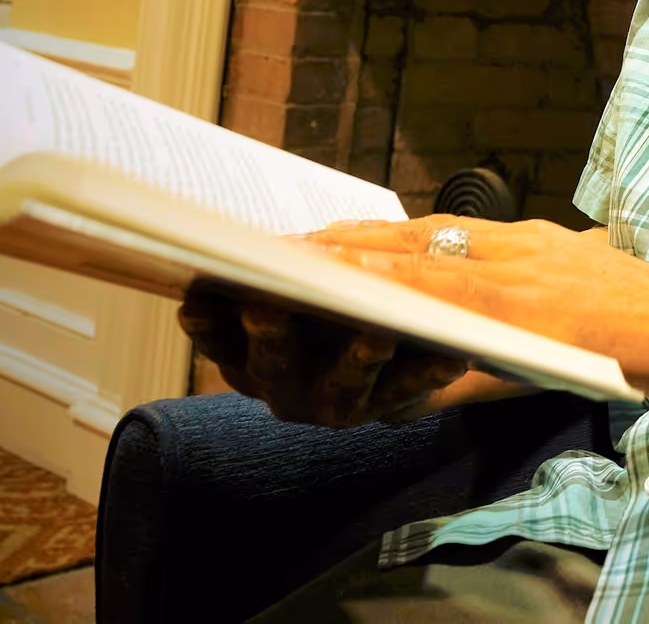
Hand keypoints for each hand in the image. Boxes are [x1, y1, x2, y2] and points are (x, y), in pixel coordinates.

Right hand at [177, 286, 468, 427]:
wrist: (398, 349)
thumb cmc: (336, 304)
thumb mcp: (311, 277)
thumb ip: (297, 262)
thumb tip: (280, 243)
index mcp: (256, 347)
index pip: (220, 335)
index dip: (207, 323)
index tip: (196, 299)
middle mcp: (287, 383)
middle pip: (273, 361)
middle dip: (269, 334)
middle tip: (266, 306)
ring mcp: (337, 400)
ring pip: (344, 381)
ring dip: (357, 356)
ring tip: (376, 334)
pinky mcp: (391, 405)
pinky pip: (409, 391)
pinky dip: (427, 373)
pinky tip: (452, 358)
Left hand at [301, 215, 648, 396]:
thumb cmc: (638, 323)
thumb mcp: (574, 297)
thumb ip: (526, 301)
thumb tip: (478, 332)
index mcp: (523, 243)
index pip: (433, 232)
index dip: (374, 236)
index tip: (324, 239)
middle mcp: (511, 244)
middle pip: (411, 234)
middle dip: (345, 240)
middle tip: (281, 246)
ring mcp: (513, 267)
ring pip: (413, 254)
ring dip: (349, 257)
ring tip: (292, 262)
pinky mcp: (519, 298)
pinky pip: (440, 286)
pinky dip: (389, 280)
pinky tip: (349, 284)